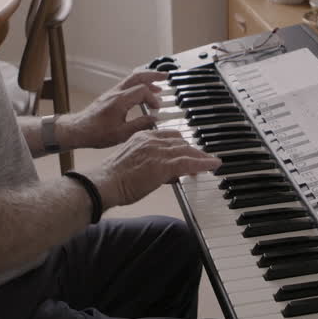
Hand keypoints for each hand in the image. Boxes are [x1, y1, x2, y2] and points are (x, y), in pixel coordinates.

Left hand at [60, 70, 166, 149]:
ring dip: (146, 79)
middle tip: (165, 76)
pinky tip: (142, 92)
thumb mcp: (121, 134)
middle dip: (153, 75)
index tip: (156, 110)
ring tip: (158, 83)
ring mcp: (112, 93)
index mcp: (120, 101)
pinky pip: (126, 85)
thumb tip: (154, 119)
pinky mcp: (109, 96)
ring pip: (131, 79)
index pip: (143, 91)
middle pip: (137, 76)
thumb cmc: (96, 133)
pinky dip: (137, 85)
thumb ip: (140, 125)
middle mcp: (116, 93)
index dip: (153, 99)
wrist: (78, 130)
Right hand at [81, 129, 220, 207]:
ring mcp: (159, 151)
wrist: (105, 183)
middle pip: (180, 142)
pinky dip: (203, 163)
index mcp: (142, 136)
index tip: (187, 150)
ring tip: (210, 162)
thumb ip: (149, 163)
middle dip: (192, 151)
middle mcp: (152, 140)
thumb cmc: (113, 178)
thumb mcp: (132, 163)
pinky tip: (212, 165)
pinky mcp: (164, 164)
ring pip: (187, 151)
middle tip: (201, 159)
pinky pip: (189, 162)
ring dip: (201, 157)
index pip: (168, 135)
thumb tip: (166, 173)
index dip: (181, 144)